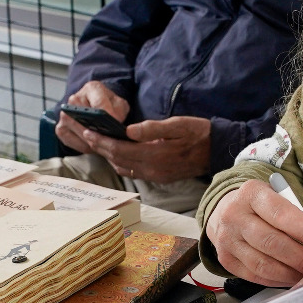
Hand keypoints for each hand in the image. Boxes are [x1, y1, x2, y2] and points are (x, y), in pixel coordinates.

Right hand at [55, 81, 130, 153]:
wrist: (95, 107)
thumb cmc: (108, 105)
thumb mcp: (119, 104)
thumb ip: (119, 110)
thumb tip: (114, 122)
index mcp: (91, 89)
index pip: (99, 103)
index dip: (108, 115)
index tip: (115, 124)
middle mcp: (74, 100)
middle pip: (86, 120)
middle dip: (100, 133)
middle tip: (111, 141)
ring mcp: (64, 114)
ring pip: (79, 132)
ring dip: (92, 142)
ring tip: (104, 146)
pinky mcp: (60, 128)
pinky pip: (72, 141)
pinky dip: (84, 146)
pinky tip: (93, 147)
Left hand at [82, 116, 211, 182]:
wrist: (216, 150)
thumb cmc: (198, 133)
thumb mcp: (178, 124)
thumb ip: (152, 128)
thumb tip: (128, 131)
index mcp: (155, 154)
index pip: (119, 149)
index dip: (101, 141)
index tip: (87, 132)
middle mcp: (153, 169)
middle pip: (118, 159)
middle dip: (100, 147)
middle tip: (85, 135)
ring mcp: (156, 175)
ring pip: (123, 168)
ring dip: (108, 156)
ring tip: (97, 143)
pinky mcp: (159, 177)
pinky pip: (133, 172)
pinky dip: (120, 163)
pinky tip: (116, 154)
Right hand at [205, 179, 302, 285]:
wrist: (225, 212)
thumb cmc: (262, 207)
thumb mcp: (282, 201)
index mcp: (251, 194)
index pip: (281, 213)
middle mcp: (234, 215)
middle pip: (271, 241)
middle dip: (300, 256)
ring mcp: (226, 240)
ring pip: (262, 263)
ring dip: (290, 272)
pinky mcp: (225, 260)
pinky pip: (255, 276)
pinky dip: (277, 280)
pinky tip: (292, 278)